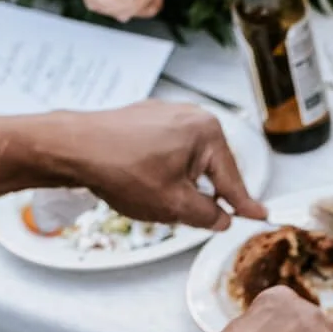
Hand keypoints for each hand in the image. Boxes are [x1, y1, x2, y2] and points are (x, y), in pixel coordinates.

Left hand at [35, 100, 266, 231]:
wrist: (73, 148)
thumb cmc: (122, 170)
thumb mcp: (175, 205)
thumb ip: (208, 215)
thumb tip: (221, 218)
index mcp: (206, 132)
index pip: (231, 179)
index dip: (244, 205)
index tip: (259, 216)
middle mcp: (190, 115)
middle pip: (210, 168)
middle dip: (201, 194)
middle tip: (188, 216)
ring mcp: (165, 113)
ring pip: (186, 161)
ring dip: (178, 185)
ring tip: (153, 198)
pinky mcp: (143, 118)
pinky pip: (165, 150)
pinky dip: (160, 171)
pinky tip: (140, 182)